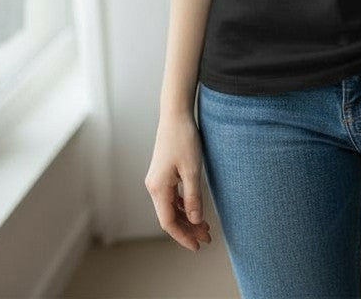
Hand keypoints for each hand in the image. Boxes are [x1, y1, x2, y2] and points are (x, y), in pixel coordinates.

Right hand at [144, 112, 212, 251]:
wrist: (175, 115)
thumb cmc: (184, 139)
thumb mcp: (192, 169)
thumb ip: (193, 197)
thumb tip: (196, 220)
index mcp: (158, 188)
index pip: (168, 222)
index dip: (183, 236)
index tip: (198, 245)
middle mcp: (153, 187)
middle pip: (169, 217)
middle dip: (188, 229)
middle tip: (207, 237)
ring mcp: (157, 180)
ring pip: (170, 207)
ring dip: (186, 218)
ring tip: (205, 226)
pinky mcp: (162, 173)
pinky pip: (171, 197)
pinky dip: (182, 205)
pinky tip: (195, 209)